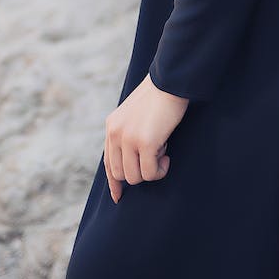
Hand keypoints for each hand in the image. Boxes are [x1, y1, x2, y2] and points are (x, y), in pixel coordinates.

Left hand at [104, 73, 189, 203]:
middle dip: (139, 172)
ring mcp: (129, 139)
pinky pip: (150, 172)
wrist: (170, 81)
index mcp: (112, 126)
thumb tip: (132, 161)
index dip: (113, 182)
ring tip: (162, 151)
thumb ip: (128, 133)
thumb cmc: (158, 97)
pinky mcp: (145, 143)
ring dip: (151, 171)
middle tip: (156, 154)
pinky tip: (167, 156)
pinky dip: (160, 170)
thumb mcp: (135, 114)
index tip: (119, 196)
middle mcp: (115, 133)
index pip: (108, 163)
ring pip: (135, 177)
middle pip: (121, 174)